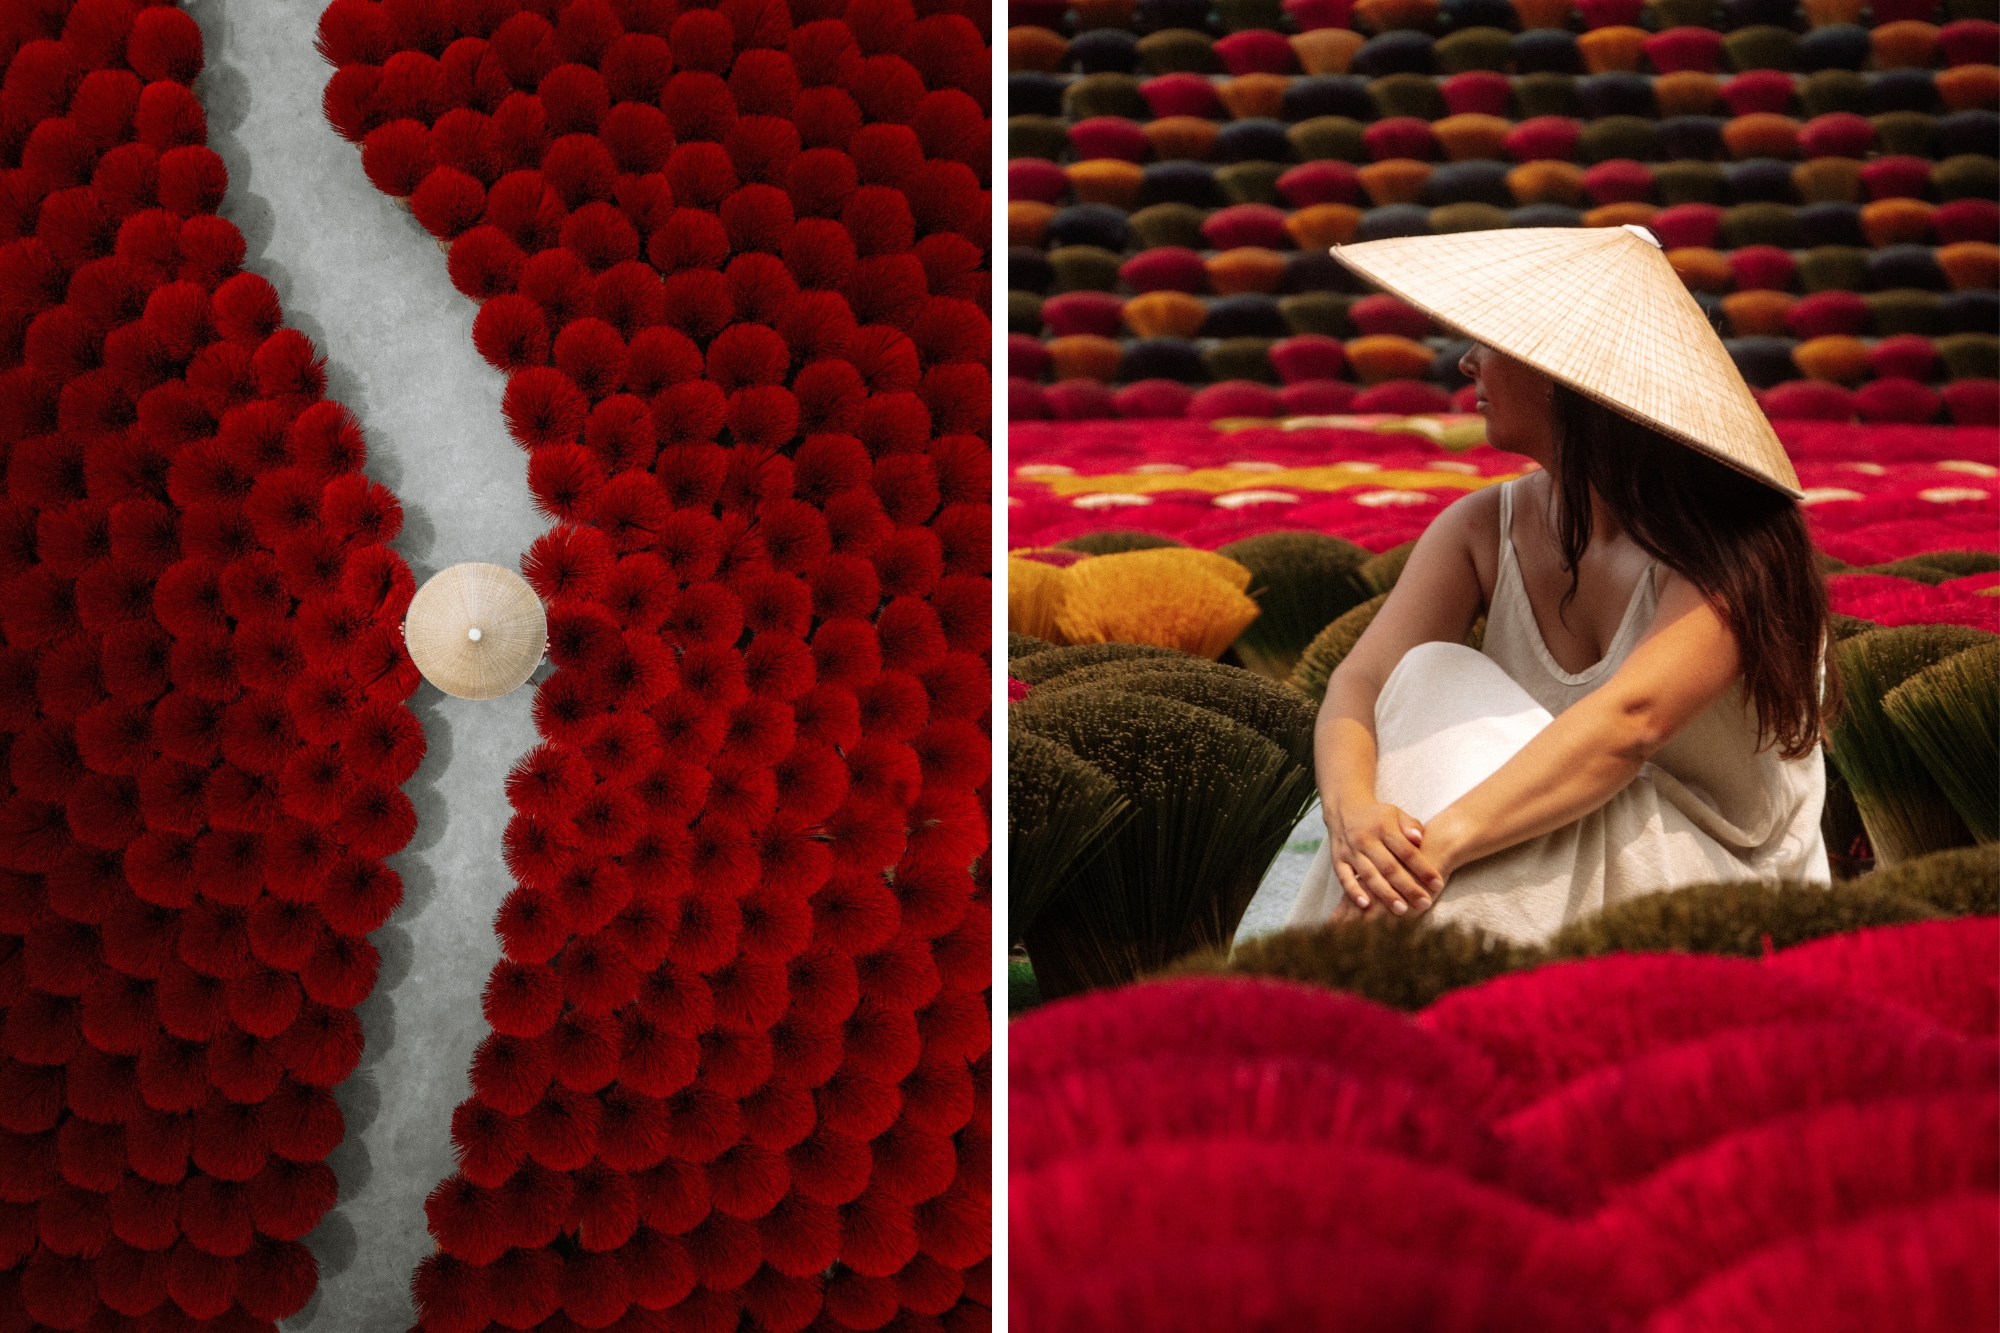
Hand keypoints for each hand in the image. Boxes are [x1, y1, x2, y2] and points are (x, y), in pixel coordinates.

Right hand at [1326, 797, 1443, 918]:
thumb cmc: (1378, 817)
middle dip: (1408, 887)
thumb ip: (1411, 826)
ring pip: (1369, 876)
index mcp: (1384, 827)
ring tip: (1402, 910)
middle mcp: (1366, 840)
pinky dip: (1354, 892)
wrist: (1344, 809)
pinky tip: (1365, 905)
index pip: (1407, 852)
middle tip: (1425, 903)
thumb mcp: (1396, 813)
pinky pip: (1345, 878)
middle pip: (1390, 867)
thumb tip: (1419, 839)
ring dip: (1385, 894)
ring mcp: (1351, 851)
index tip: (1438, 884)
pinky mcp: (1338, 860)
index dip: (1423, 868)